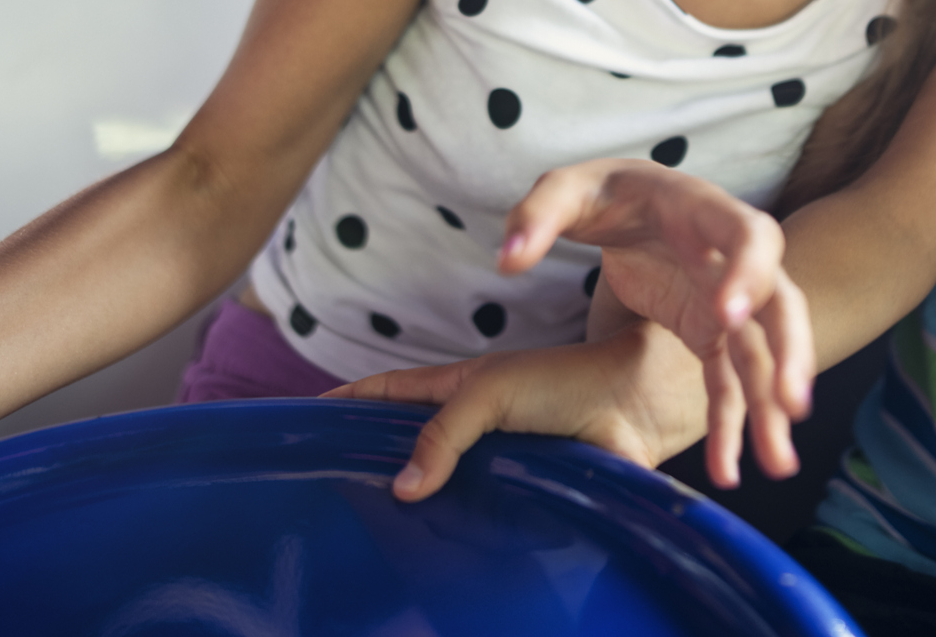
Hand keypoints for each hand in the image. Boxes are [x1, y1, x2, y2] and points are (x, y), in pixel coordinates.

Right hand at [330, 324, 704, 500]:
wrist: (634, 410)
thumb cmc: (567, 381)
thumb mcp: (490, 390)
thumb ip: (443, 431)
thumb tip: (401, 487)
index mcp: (456, 387)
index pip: (386, 393)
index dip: (345, 403)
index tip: (302, 421)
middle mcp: (469, 428)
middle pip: (405, 447)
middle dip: (368, 462)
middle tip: (323, 491)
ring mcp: (491, 465)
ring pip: (437, 491)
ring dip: (410, 508)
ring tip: (365, 532)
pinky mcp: (517, 501)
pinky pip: (475, 523)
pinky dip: (453, 535)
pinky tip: (431, 555)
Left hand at [497, 159, 813, 487]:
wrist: (623, 202)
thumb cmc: (600, 192)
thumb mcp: (564, 190)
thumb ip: (536, 218)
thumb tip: (509, 260)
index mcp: (701, 212)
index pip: (745, 235)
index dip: (747, 273)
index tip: (728, 315)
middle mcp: (728, 258)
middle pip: (780, 301)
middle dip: (790, 351)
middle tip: (790, 402)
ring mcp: (724, 299)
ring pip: (764, 352)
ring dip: (773, 404)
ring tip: (777, 462)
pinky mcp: (709, 332)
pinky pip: (729, 380)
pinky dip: (732, 422)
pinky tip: (727, 469)